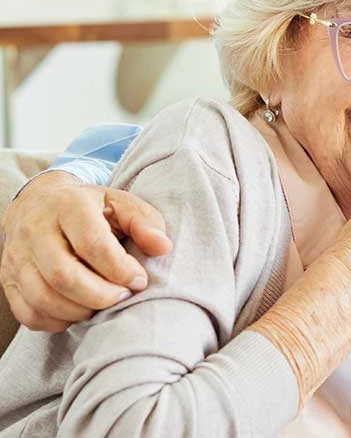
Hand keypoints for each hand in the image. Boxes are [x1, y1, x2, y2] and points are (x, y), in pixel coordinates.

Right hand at [0, 171, 172, 330]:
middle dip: (100, 295)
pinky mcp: (8, 280)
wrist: (38, 203)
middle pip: (62, 275)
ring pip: (42, 298)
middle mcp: (36, 231)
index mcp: (68, 206)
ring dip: (79, 310)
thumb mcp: (120, 202)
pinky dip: (57, 321)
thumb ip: (144, 221)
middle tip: (123, 296)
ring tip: (104, 303)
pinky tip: (80, 311)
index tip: (139, 280)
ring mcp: (17, 258)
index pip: (92, 243)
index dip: (119, 268)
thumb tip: (163, 247)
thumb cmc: (90, 206)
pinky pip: (28, 313)